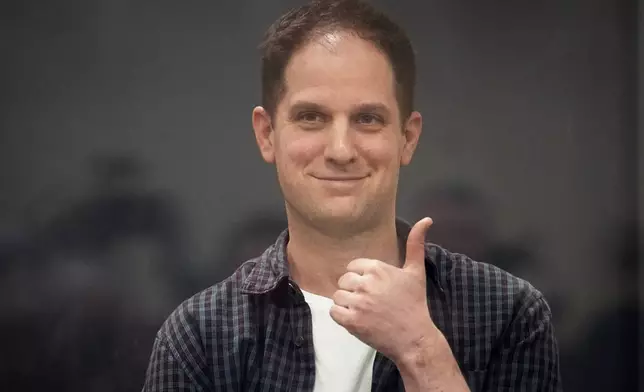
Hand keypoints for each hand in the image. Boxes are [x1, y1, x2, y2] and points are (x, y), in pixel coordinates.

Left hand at [329, 217, 441, 363]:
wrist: (414, 337)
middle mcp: (366, 283)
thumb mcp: (416, 272)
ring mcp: (358, 303)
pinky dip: (341, 316)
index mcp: (377, 268)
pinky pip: (333, 312)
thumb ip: (416, 244)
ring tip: (362, 311)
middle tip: (369, 302)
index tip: (373, 288)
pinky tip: (355, 319)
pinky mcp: (352, 321)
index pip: (353, 267)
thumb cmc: (414, 304)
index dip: (361, 278)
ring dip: (346, 304)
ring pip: (337, 296)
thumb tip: (426, 219)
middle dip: (353, 291)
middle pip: (344, 281)